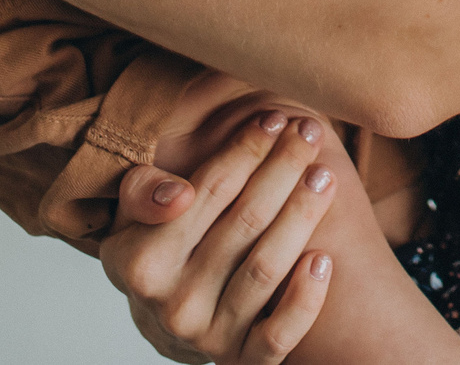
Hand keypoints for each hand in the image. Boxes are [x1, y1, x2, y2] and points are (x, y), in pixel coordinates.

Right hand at [104, 111, 336, 363]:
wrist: (171, 320)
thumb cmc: (161, 247)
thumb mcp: (134, 217)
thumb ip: (141, 191)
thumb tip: (176, 195)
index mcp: (139, 262)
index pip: (203, 193)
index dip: (242, 150)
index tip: (272, 118)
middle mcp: (171, 303)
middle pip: (243, 222)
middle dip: (281, 169)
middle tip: (308, 131)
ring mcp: (209, 336)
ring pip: (264, 269)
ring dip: (301, 216)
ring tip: (324, 174)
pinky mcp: (244, 360)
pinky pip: (279, 335)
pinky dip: (305, 298)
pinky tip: (325, 259)